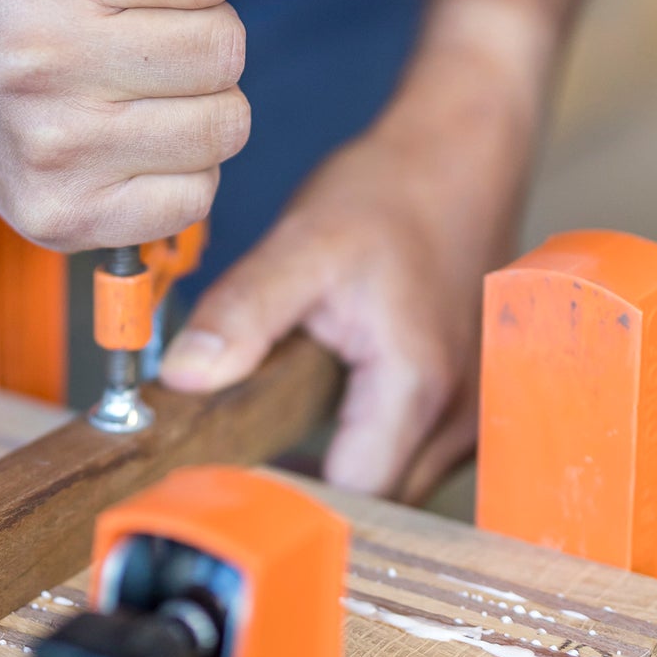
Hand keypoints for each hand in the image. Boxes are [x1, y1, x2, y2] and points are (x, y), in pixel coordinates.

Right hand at [0, 0, 289, 250]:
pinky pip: (196, 197)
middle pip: (225, 49)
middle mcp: (31, 60)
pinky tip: (128, 143)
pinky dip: (181, 171)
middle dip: (203, 33)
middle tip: (138, 32)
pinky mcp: (65, 217)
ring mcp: (47, 150)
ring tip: (137, 86)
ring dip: (202, 104)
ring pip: (223, 128)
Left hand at [159, 7, 540, 500]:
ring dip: (341, 468)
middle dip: (311, 490)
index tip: (233, 475)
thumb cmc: (393, 192)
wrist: (462, 153)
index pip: (351, 496)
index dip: (288, 495)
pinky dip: (367, 445)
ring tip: (286, 422)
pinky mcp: (468, 404)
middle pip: (377, 503)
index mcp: (418, 387)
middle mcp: (462, 416)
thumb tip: (181, 378)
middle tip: (245, 451)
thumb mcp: (303, 244)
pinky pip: (411, 454)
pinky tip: (328, 410)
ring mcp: (474, 414)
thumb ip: (242, 313)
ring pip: (397, 485)